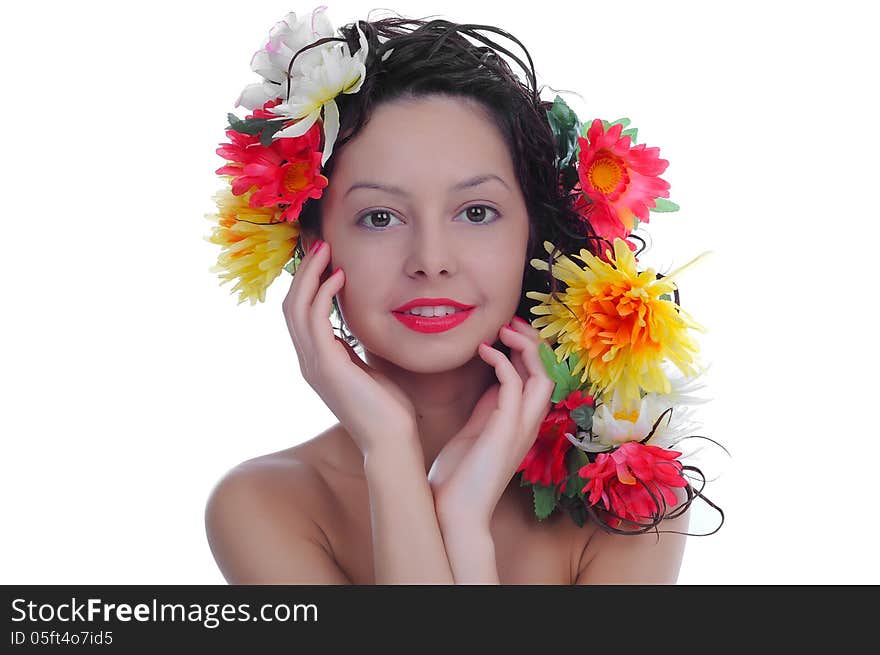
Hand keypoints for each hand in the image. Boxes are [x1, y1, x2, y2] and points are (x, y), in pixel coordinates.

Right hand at [282, 239, 418, 455]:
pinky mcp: (328, 367)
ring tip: (326, 250)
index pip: (301, 314)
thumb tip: (360, 329)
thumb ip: (357, 349)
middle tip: (320, 244)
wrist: (391, 441)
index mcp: (317, 362)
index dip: (308, 283)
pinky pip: (316, 321)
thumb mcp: (368, 370)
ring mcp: (314, 365)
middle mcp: (309, 361)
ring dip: (310, 275)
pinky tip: (340, 276)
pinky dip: (324, 294)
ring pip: (297, 309)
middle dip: (304, 272)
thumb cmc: (387, 409)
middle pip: (291, 306)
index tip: (325, 258)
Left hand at [428, 317, 554, 526]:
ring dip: (525, 347)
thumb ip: (489, 406)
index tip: (508, 330)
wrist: (453, 511)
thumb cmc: (459, 476)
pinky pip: (514, 385)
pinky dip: (501, 361)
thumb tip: (491, 378)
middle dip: (534, 342)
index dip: (530, 350)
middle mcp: (530, 425)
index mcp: (524, 424)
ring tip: (503, 329)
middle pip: (550, 372)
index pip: (541, 378)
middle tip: (510, 322)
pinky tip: (483, 350)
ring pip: (542, 376)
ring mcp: (521, 428)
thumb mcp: (476, 429)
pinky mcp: (505, 430)